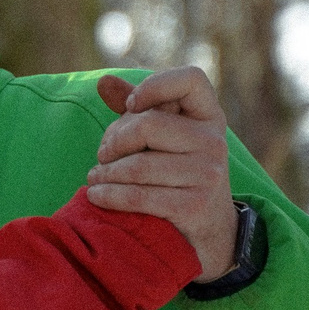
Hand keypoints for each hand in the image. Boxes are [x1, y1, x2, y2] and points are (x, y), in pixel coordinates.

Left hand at [87, 69, 237, 280]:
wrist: (208, 230)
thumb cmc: (175, 173)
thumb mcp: (163, 138)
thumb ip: (136, 110)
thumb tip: (103, 82)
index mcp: (209, 117)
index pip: (191, 79)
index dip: (156, 85)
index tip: (132, 105)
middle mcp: (214, 142)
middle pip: (148, 124)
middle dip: (114, 140)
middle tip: (102, 155)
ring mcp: (208, 175)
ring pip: (137, 165)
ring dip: (105, 173)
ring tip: (94, 178)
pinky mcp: (194, 206)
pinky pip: (138, 196)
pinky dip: (109, 195)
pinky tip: (96, 196)